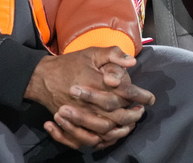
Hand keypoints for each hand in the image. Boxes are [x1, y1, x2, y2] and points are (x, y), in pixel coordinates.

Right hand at [25, 46, 154, 149]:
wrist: (41, 78)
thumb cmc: (69, 64)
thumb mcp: (91, 53)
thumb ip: (112, 54)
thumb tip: (132, 61)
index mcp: (96, 83)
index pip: (124, 93)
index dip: (139, 96)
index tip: (151, 98)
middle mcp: (89, 103)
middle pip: (118, 115)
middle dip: (133, 115)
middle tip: (141, 110)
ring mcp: (80, 116)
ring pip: (106, 130)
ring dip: (122, 128)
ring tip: (131, 122)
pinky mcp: (71, 125)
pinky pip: (90, 139)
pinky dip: (104, 139)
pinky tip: (113, 133)